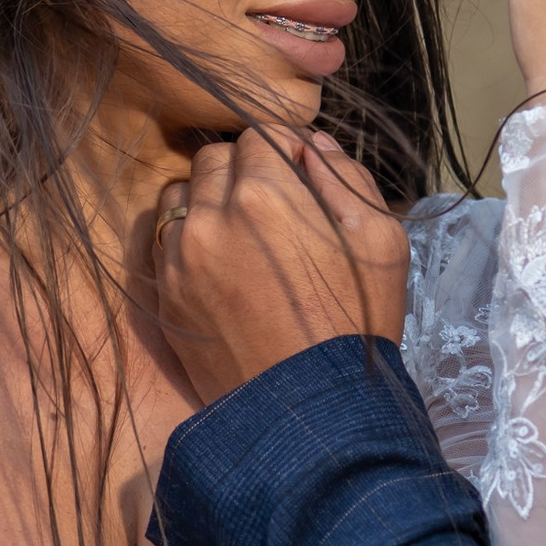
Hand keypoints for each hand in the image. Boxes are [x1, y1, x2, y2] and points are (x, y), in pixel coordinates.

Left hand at [152, 127, 407, 402]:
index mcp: (266, 193)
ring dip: (208, 200)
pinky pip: (165, 239)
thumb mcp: (380, 240)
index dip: (285, 151)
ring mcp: (180, 257)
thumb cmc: (355, 323)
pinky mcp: (165, 293)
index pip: (261, 135)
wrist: (311, 410)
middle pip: (215, 159)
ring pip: (182, 193)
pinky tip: (221, 264)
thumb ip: (345, 177)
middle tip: (276, 208)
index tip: (301, 177)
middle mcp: (211, 216)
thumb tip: (314, 145)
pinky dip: (188, 237)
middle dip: (245, 171)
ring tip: (243, 234)